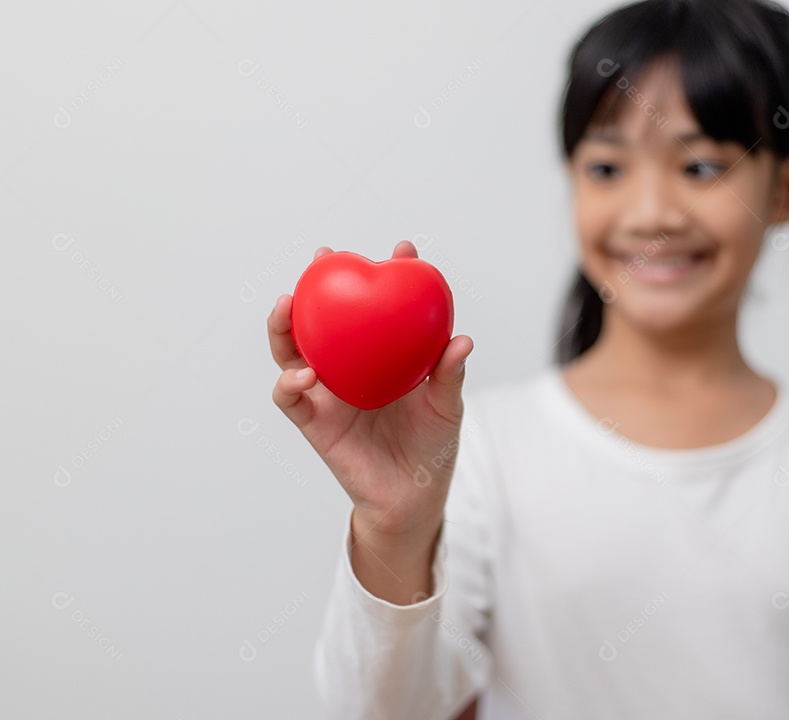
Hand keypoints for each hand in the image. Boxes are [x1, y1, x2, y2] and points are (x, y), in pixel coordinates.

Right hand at [268, 241, 473, 544]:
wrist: (414, 497)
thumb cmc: (432, 448)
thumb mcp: (446, 408)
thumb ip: (448, 375)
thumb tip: (462, 340)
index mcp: (380, 356)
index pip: (378, 309)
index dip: (388, 276)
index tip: (404, 251)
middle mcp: (348, 367)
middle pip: (323, 318)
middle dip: (318, 285)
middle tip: (324, 258)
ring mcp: (327, 392)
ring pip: (292, 350)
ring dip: (284, 325)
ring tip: (288, 304)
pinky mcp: (313, 422)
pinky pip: (290, 398)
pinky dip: (288, 384)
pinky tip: (301, 375)